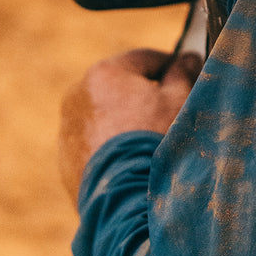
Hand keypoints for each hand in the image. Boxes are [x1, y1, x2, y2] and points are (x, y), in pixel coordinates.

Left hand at [58, 48, 202, 205]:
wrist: (124, 197)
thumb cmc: (154, 140)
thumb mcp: (179, 101)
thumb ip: (183, 73)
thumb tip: (188, 59)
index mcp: (105, 73)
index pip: (146, 59)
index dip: (172, 66)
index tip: (188, 77)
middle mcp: (78, 94)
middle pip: (122, 86)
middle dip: (146, 94)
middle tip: (173, 111)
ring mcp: (68, 128)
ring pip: (106, 115)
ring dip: (127, 120)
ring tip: (153, 140)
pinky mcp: (66, 159)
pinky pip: (95, 143)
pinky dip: (113, 145)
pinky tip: (135, 160)